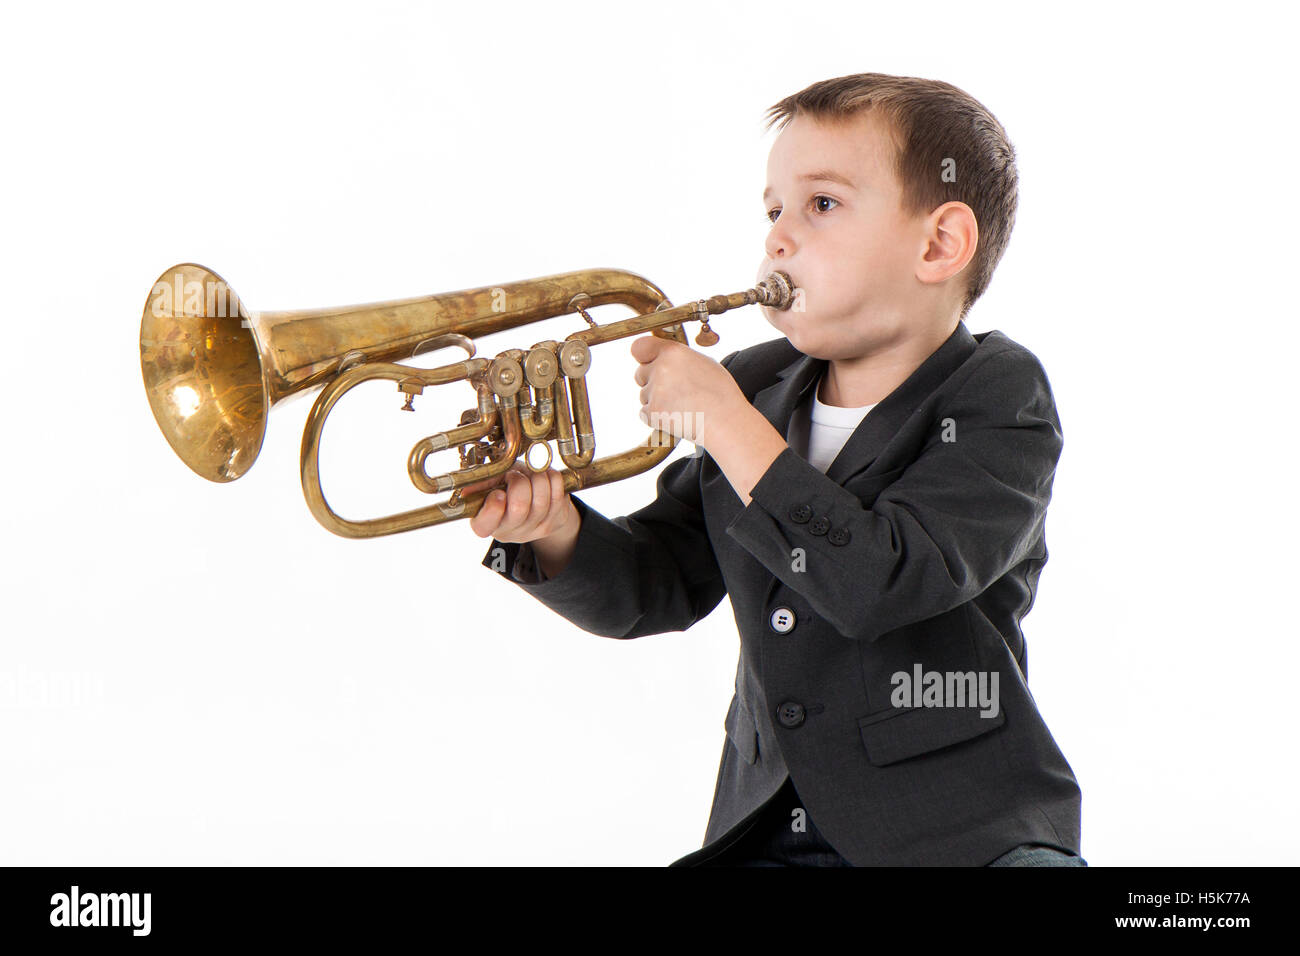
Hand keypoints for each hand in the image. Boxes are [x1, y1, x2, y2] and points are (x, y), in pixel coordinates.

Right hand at [465, 462, 577, 541]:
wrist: (534, 496)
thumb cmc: (508, 487)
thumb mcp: (491, 483)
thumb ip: (482, 484)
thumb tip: (466, 491)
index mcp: (485, 523)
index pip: (485, 523)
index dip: (493, 507)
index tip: (498, 492)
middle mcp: (508, 532)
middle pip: (519, 507)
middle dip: (519, 482)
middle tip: (517, 476)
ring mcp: (533, 531)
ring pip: (541, 500)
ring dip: (537, 478)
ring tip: (532, 474)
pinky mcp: (554, 523)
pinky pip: (557, 495)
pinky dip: (552, 479)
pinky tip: (545, 478)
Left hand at [630, 335, 742, 449]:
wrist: (724, 421)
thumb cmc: (720, 394)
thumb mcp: (704, 363)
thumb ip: (678, 358)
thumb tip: (665, 357)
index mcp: (673, 352)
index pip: (639, 347)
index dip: (642, 356)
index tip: (646, 362)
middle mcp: (661, 368)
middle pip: (640, 373)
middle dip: (651, 381)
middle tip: (674, 391)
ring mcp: (655, 391)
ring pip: (644, 395)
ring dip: (656, 400)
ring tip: (682, 405)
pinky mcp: (653, 411)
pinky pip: (644, 413)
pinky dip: (656, 417)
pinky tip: (677, 416)